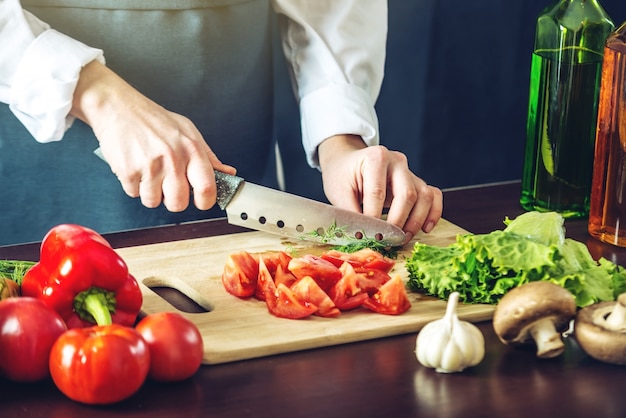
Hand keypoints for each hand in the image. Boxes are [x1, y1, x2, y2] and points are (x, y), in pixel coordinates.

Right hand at [70, 61, 234, 211]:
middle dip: (173, 200)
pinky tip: (135, 167)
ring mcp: (149, 166)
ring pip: (154, 201)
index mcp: (191, 149)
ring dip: (150, 193)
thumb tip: (228, 173)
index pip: (207, 187)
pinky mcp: (128, 171)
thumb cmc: (153, 119)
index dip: (205, 201)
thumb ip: (208, 156)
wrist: (117, 106)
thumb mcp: (187, 131)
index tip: (201, 201)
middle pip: (178, 203)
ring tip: (148, 172)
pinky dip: (133, 185)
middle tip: (168, 187)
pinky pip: (134, 194)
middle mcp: (172, 158)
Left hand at [318, 134, 442, 242]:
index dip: (373, 217)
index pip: (378, 192)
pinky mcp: (417, 182)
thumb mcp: (338, 192)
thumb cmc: (342, 175)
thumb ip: (351, 214)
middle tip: (388, 240)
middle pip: (407, 194)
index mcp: (375, 158)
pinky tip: (424, 228)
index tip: (368, 236)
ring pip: (424, 196)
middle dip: (398, 222)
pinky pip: (433, 196)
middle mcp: (397, 162)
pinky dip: (433, 213)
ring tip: (402, 238)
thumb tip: (363, 236)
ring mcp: (410, 171)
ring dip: (416, 221)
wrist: (348, 163)